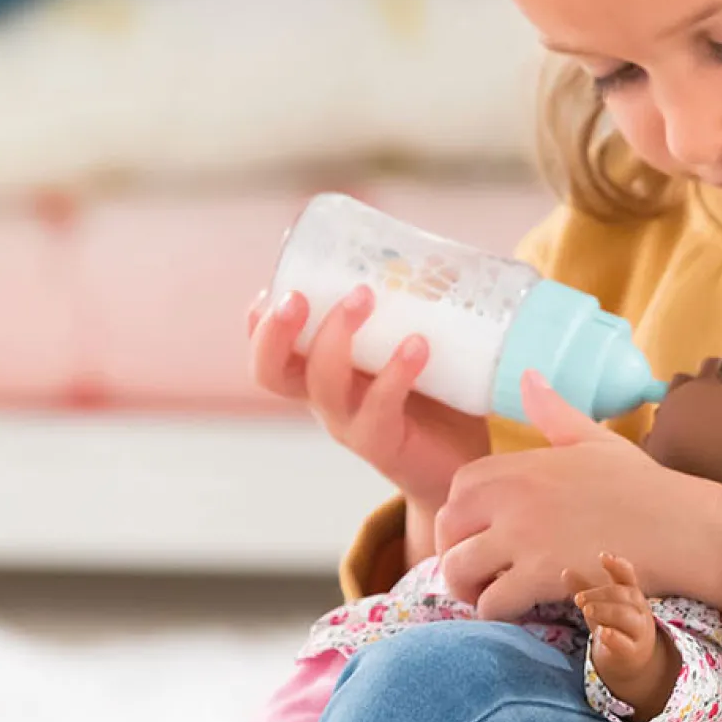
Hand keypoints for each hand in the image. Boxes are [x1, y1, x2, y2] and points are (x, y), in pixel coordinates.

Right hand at [249, 287, 489, 512]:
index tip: (275, 286)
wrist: (462, 467)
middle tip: (297, 295)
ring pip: (322, 385)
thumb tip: (435, 254)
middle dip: (275, 331)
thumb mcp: (411, 346)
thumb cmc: (435, 400)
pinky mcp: (385, 444)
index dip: (259, 323)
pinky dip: (395, 373)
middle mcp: (326, 399)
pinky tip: (417, 344)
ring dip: (336, 336)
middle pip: (271, 372)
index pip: (269, 351)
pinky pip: (379, 408)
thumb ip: (412, 309)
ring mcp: (351, 423)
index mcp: (321, 373)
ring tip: (365, 296)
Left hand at [436, 370, 721, 621]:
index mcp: (522, 465)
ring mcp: (524, 537)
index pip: (458, 486)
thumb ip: (553, 413)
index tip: (480, 531)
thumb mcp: (594, 440)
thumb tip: (527, 375)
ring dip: (468, 588)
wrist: (681, 526)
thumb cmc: (644, 486)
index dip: (461, 513)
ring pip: (458, 569)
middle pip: (447, 527)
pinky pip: (491, 602)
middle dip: (453, 552)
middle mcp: (514, 498)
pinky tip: (517, 610)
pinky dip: (495, 612)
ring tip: (489, 594)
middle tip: (477, 571)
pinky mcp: (541, 576)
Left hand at [569, 554, 679, 721]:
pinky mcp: (632, 651)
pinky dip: (615, 637)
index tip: (603, 557)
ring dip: (606, 611)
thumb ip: (585, 589)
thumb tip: (565, 572)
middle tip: (579, 598)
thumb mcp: (601, 606)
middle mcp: (638, 610)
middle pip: (624, 595)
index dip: (617, 565)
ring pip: (627, 617)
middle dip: (602, 594)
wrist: (633, 660)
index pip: (628, 576)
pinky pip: (626, 643)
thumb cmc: (616, 626)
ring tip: (586, 609)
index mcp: (631, 595)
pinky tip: (602, 633)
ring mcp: (638, 631)